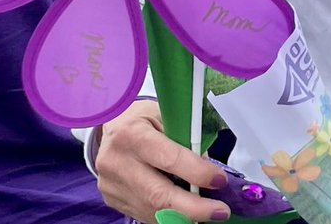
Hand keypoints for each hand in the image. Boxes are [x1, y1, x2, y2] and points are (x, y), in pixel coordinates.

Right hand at [95, 99, 230, 222]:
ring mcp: (111, 185)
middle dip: (193, 208)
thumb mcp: (165, 116)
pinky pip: (145, 213)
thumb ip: (186, 139)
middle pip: (158, 195)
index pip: (169, 159)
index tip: (219, 180)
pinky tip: (187, 212)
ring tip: (208, 213)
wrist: (110, 127)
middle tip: (220, 211)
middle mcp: (117, 162)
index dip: (197, 173)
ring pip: (153, 210)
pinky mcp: (112, 199)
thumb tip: (208, 168)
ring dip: (184, 216)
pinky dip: (169, 215)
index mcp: (132, 134)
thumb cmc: (143, 119)